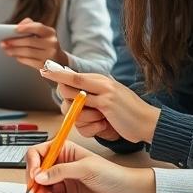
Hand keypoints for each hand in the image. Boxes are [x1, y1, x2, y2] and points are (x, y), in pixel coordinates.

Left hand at [1, 18, 67, 69]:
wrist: (58, 61)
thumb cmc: (45, 44)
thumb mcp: (42, 34)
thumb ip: (31, 26)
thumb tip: (19, 25)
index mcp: (50, 32)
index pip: (38, 27)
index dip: (26, 27)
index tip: (15, 29)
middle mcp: (52, 43)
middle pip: (29, 41)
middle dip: (14, 41)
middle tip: (3, 42)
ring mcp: (50, 55)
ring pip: (28, 52)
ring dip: (14, 51)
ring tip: (6, 50)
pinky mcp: (45, 66)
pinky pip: (29, 61)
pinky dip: (21, 58)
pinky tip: (15, 56)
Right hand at [24, 140, 154, 192]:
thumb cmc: (112, 174)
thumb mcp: (85, 168)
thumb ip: (61, 171)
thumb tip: (40, 175)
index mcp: (65, 149)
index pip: (39, 152)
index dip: (33, 162)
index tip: (35, 174)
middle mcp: (61, 163)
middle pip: (36, 169)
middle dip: (34, 179)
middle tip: (37, 188)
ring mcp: (62, 179)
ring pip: (40, 184)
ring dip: (39, 191)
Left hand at [40, 67, 160, 143]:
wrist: (149, 121)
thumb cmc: (127, 114)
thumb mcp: (109, 99)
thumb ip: (92, 95)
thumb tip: (72, 93)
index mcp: (101, 79)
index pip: (72, 75)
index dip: (56, 74)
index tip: (43, 70)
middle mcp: (100, 82)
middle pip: (66, 86)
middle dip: (67, 103)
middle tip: (86, 113)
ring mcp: (103, 91)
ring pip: (72, 100)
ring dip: (80, 116)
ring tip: (100, 120)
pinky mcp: (107, 103)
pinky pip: (83, 112)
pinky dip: (89, 122)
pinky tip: (104, 122)